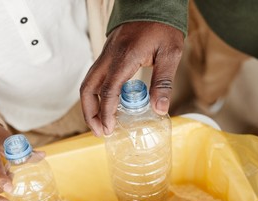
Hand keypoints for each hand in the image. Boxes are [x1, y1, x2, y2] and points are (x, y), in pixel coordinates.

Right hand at [80, 21, 183, 135]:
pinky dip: (96, 96)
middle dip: (89, 113)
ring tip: (100, 124)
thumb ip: (163, 81)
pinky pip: (95, 79)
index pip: (108, 91)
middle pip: (87, 89)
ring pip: (87, 85)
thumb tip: (160, 109)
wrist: (151, 5)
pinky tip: (106, 106)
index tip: (109, 129)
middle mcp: (108, 58)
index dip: (106, 113)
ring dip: (90, 106)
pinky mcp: (106, 57)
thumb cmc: (161, 27)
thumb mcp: (170, 53)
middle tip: (99, 131)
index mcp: (123, 58)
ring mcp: (105, 57)